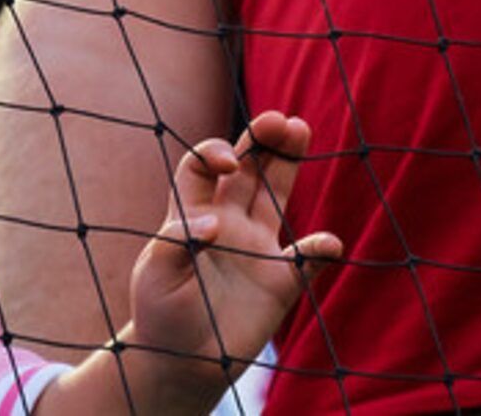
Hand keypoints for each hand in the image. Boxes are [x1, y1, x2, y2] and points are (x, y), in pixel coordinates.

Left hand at [118, 111, 342, 406]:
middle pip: (248, 171)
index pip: (203, 167)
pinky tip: (327, 243)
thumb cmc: (159, 312)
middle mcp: (227, 223)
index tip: (229, 161)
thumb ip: (175, 243)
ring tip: (302, 131)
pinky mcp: (279, 284)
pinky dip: (319, 251)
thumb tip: (215, 223)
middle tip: (283, 120)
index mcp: (191, 214)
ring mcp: (256, 250)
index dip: (215, 152)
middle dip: (263, 142)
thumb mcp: (153, 275)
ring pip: (277, 198)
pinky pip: (306, 261)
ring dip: (289, 167)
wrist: (180, 360)